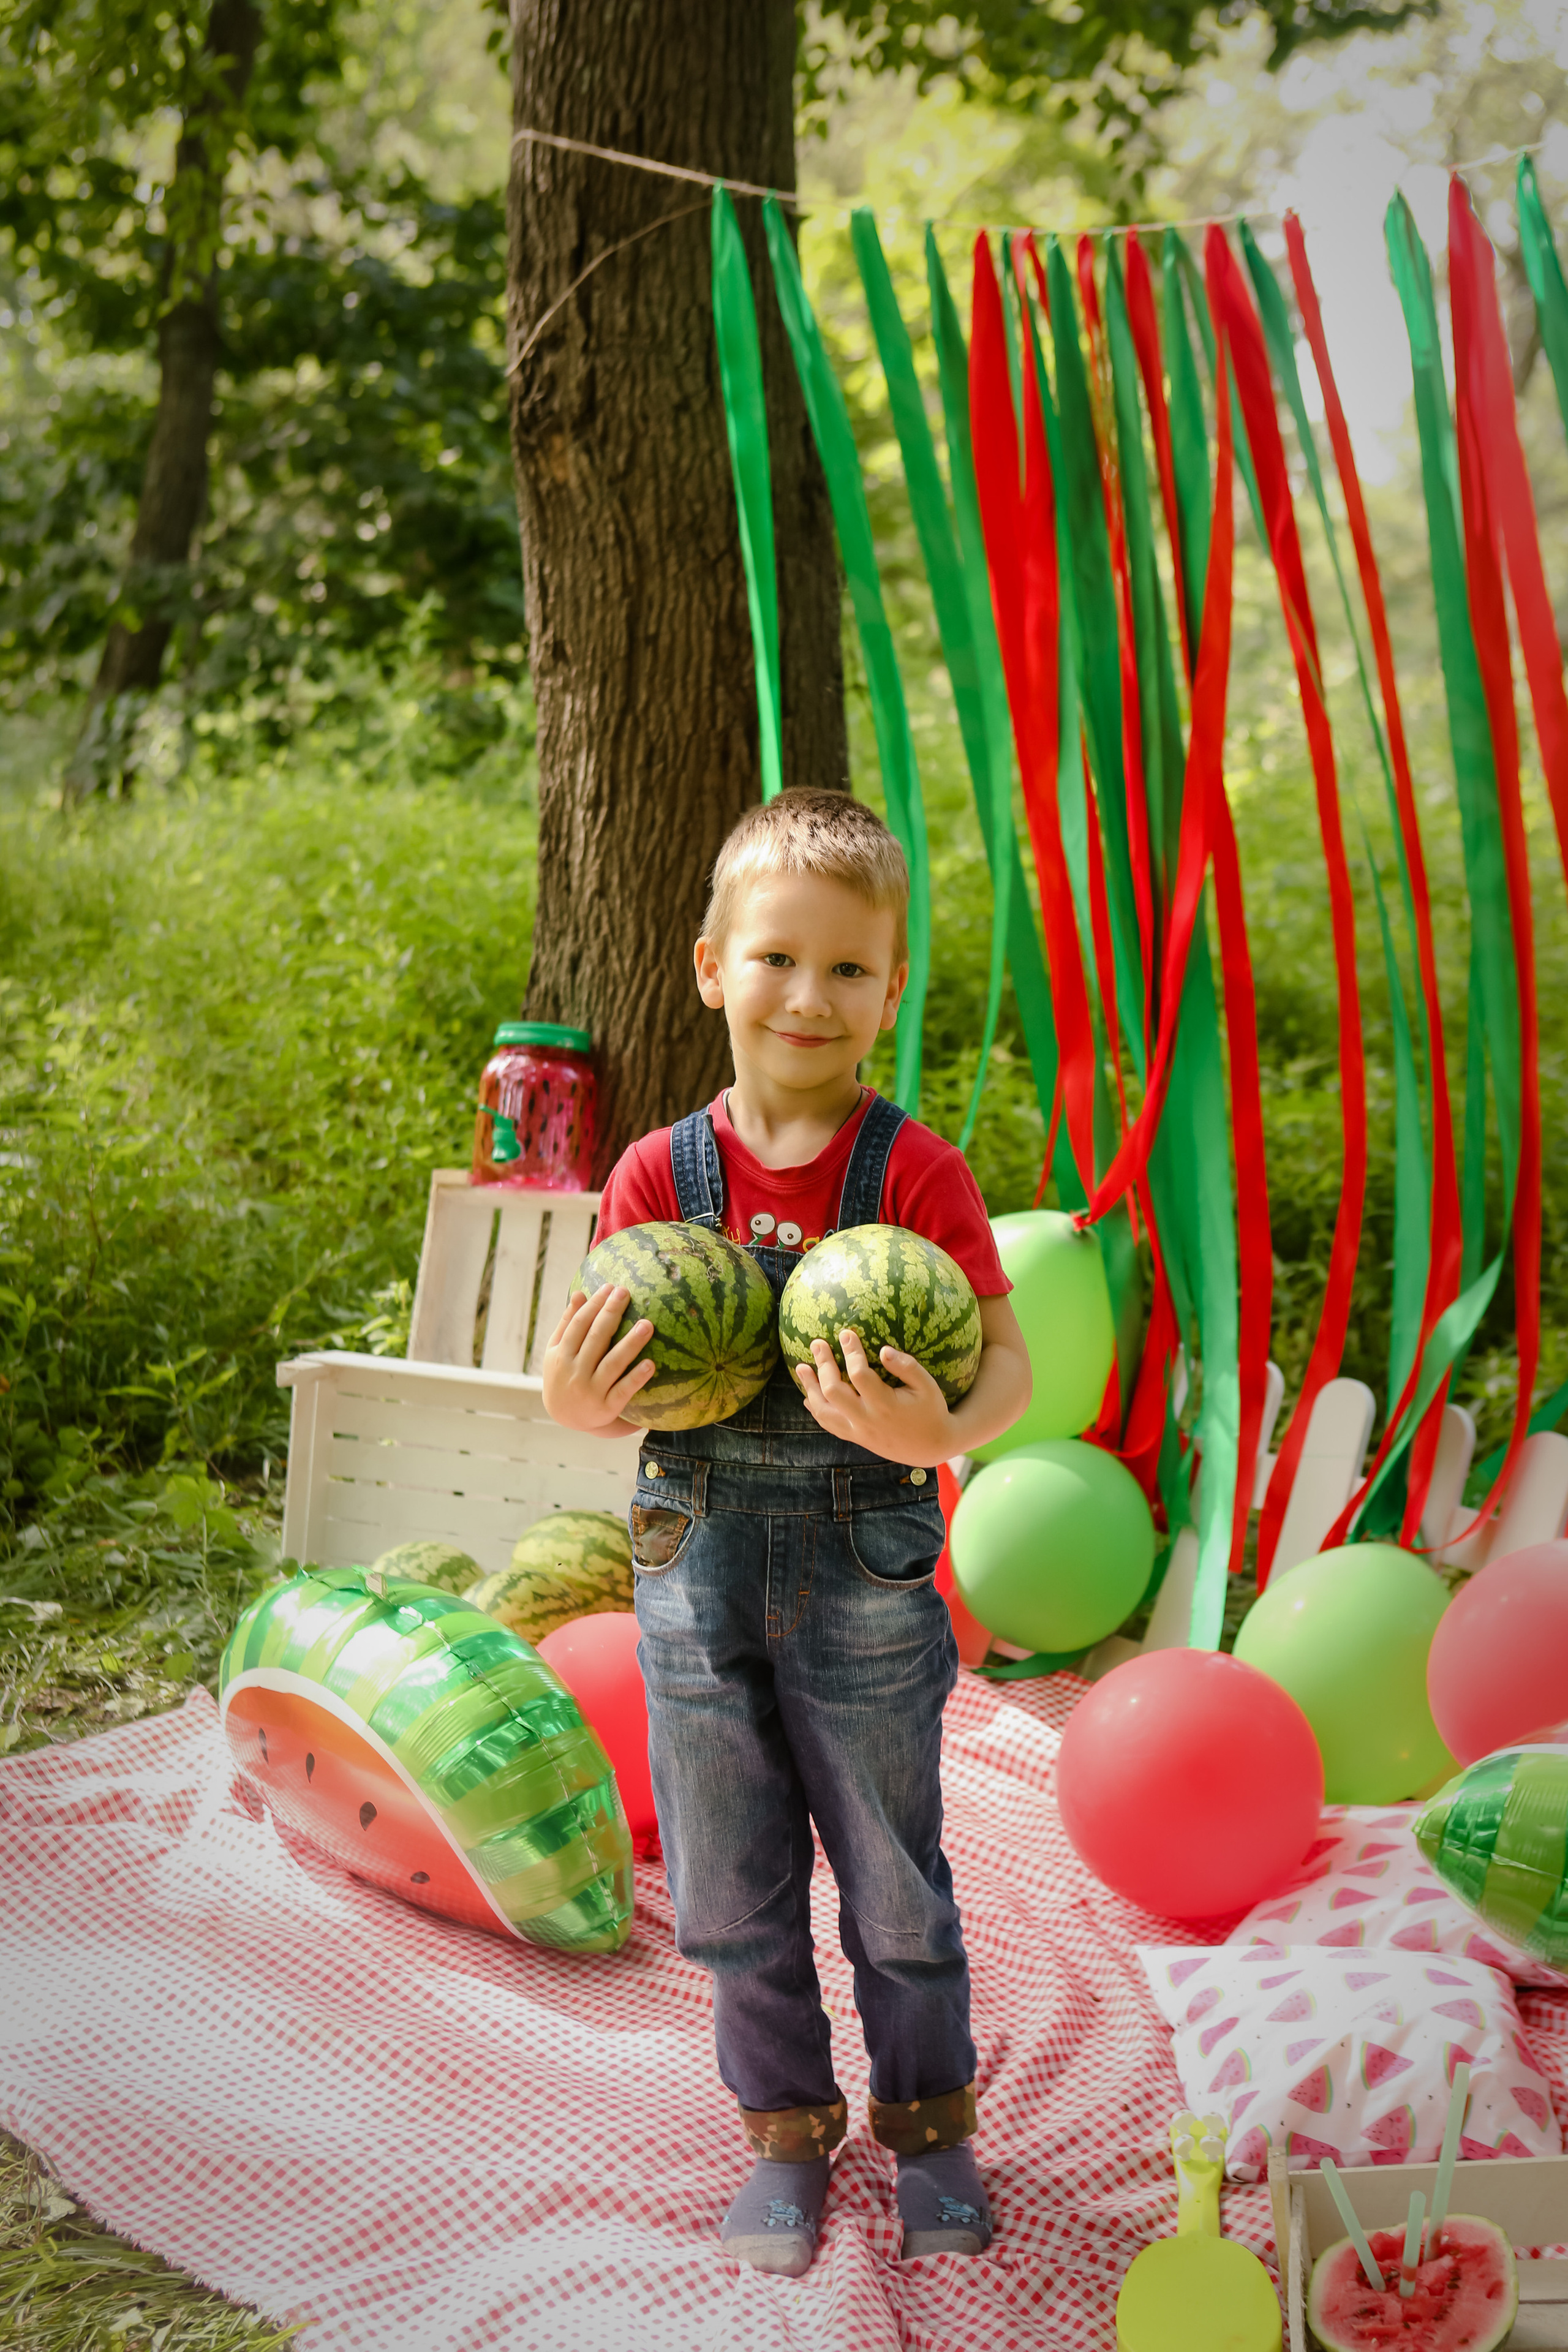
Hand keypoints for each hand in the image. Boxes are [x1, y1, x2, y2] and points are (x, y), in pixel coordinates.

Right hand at [540, 1284, 655, 1434]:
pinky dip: (636, 1378)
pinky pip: (623, 1391)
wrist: (565, 1419)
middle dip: (611, 1314)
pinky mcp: (606, 1408)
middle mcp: (574, 1372)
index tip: (610, 1288)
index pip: (579, 1325)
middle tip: (626, 1293)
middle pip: (595, 1338)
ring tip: (647, 1325)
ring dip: (630, 1344)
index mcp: (560, 1355)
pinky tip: (650, 1364)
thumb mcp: (557, 1352)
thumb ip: (567, 1324)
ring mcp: (590, 1391)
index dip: (594, 1305)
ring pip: (612, 1364)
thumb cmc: (564, 1376)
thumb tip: (579, 1293)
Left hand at [794, 1326, 954, 1466]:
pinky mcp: (856, 1438)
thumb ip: (907, 1366)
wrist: (930, 1448)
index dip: (851, 1352)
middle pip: (834, 1391)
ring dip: (810, 1388)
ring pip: (825, 1412)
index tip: (846, 1333)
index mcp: (886, 1404)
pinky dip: (816, 1410)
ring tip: (801, 1367)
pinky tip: (808, 1397)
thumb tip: (883, 1350)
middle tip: (818, 1343)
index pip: (859, 1375)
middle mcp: (868, 1419)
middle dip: (824, 1365)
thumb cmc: (931, 1410)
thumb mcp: (927, 1385)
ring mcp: (859, 1431)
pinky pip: (829, 1425)